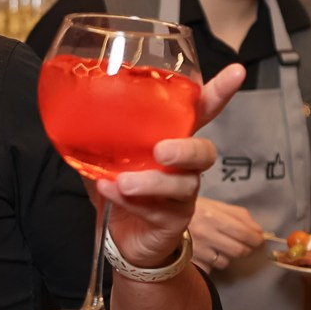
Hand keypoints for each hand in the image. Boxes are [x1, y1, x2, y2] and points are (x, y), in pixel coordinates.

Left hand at [99, 63, 244, 269]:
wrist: (124, 238)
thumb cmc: (122, 188)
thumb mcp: (108, 157)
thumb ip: (100, 136)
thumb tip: (74, 107)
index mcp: (173, 140)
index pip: (202, 113)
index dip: (220, 93)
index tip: (236, 71)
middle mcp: (185, 167)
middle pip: (205, 152)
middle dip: (186, 150)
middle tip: (161, 151)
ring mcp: (183, 196)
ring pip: (184, 186)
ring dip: (152, 182)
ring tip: (124, 182)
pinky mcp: (173, 221)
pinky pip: (159, 212)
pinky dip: (132, 202)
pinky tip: (111, 193)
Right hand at [188, 197, 265, 271]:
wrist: (160, 218)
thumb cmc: (192, 211)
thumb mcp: (214, 205)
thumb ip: (240, 215)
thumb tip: (260, 231)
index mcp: (212, 216)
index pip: (246, 235)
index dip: (256, 240)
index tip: (257, 241)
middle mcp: (204, 234)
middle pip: (239, 251)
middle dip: (244, 249)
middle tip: (239, 244)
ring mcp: (195, 250)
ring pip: (225, 263)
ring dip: (225, 257)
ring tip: (216, 247)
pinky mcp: (188, 262)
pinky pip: (209, 269)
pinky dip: (210, 264)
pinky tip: (204, 254)